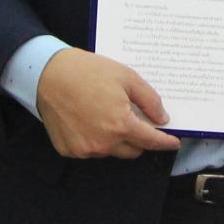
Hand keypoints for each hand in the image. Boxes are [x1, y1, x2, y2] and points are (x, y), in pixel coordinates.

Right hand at [32, 48, 179, 159]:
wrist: (49, 74)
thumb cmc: (89, 72)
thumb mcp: (128, 77)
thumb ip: (149, 101)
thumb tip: (162, 119)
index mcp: (120, 125)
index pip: (151, 141)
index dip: (165, 142)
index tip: (174, 143)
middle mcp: (103, 143)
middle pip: (133, 150)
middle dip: (140, 139)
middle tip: (136, 120)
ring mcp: (84, 149)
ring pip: (112, 151)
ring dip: (116, 140)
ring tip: (108, 115)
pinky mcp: (68, 150)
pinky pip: (90, 150)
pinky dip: (96, 140)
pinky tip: (90, 120)